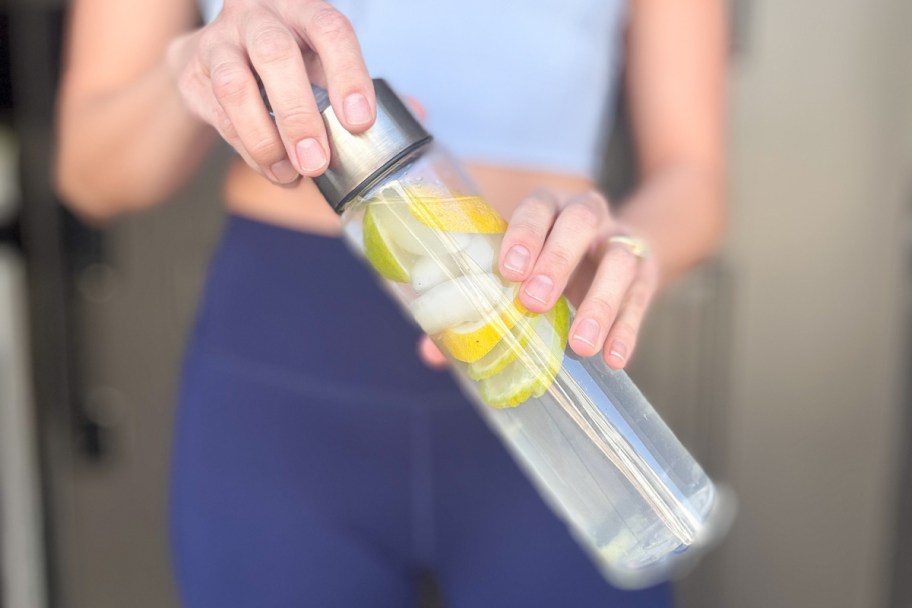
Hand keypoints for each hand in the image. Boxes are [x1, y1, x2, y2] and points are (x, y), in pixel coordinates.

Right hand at [167, 0, 373, 183]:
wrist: (214, 58)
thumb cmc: (286, 63)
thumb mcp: (324, 64)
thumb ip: (362, 87)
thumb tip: (417, 112)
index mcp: (302, 8)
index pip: (329, 29)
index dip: (348, 74)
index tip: (360, 121)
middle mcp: (258, 14)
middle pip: (276, 54)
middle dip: (299, 115)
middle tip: (318, 162)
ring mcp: (219, 39)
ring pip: (235, 84)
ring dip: (265, 137)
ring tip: (291, 173)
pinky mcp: (190, 70)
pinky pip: (217, 113)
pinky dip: (247, 148)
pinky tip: (272, 169)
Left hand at [420, 189, 659, 369]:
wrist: (620, 252)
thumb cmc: (550, 264)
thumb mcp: (519, 273)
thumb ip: (476, 306)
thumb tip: (429, 352)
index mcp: (548, 208)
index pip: (537, 207)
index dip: (524, 235)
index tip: (508, 270)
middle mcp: (588, 216)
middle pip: (579, 222)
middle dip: (556, 260)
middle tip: (533, 303)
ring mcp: (621, 242)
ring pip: (619, 260)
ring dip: (600, 302)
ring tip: (580, 345)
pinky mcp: (647, 275)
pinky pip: (641, 299)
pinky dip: (628, 329)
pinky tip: (614, 359)